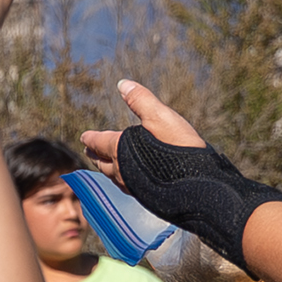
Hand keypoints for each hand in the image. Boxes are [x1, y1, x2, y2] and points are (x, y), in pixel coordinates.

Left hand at [78, 81, 206, 179]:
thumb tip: (123, 84)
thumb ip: (141, 100)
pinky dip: (121, 180)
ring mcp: (131, 186)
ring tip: (106, 165)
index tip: (84, 137)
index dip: (90, 138)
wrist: (197, 184)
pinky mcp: (145, 196)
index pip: (97, 142)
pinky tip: (129, 181)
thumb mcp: (160, 117)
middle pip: (101, 162)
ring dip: (106, 169)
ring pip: (113, 177)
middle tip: (89, 152)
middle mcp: (120, 170)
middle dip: (94, 155)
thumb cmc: (179, 148)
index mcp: (118, 149)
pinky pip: (126, 187)